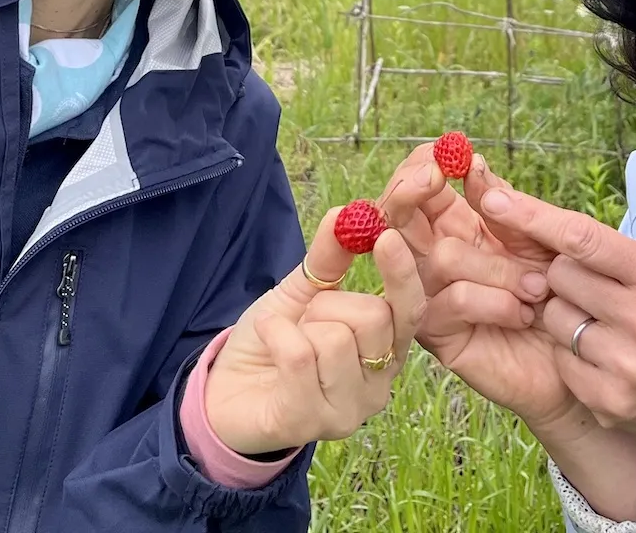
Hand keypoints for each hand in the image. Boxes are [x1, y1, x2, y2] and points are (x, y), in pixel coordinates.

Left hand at [204, 206, 425, 454]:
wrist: (224, 391)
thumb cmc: (272, 342)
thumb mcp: (300, 292)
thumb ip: (328, 257)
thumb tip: (346, 212)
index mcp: (387, 349)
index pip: (412, 309)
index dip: (402, 273)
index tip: (386, 235)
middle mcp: (378, 383)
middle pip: (375, 318)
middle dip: (329, 304)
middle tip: (306, 318)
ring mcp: (348, 410)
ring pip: (337, 338)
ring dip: (299, 326)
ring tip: (287, 341)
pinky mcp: (311, 424)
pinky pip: (300, 356)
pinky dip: (275, 334)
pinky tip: (268, 341)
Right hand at [375, 143, 580, 427]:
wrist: (578, 354)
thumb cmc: (562, 290)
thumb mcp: (540, 238)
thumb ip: (507, 204)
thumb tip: (472, 164)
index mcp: (453, 224)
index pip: (418, 185)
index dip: (420, 166)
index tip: (443, 157)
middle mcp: (433, 256)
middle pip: (398, 216)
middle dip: (409, 192)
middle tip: (434, 179)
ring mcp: (431, 296)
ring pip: (440, 257)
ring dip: (496, 266)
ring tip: (538, 287)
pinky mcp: (439, 335)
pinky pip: (452, 300)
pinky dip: (495, 301)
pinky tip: (524, 314)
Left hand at [478, 185, 635, 462]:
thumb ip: (606, 250)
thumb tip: (531, 218)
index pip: (583, 238)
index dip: (533, 217)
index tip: (493, 198)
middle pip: (559, 276)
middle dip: (563, 276)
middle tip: (592, 288)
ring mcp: (627, 366)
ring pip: (554, 319)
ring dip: (564, 315)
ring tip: (601, 325)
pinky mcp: (609, 402)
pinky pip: (560, 360)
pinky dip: (571, 354)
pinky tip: (602, 357)